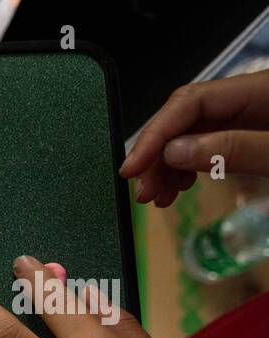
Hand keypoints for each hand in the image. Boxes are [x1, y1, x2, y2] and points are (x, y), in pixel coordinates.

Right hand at [120, 70, 268, 206]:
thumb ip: (234, 149)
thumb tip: (174, 152)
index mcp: (260, 90)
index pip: (190, 101)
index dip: (155, 133)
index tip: (132, 168)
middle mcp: (250, 99)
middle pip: (187, 118)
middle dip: (158, 155)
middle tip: (144, 192)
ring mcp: (251, 119)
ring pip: (193, 135)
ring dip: (168, 167)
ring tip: (158, 196)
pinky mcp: (250, 138)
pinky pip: (209, 147)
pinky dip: (187, 169)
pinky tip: (178, 187)